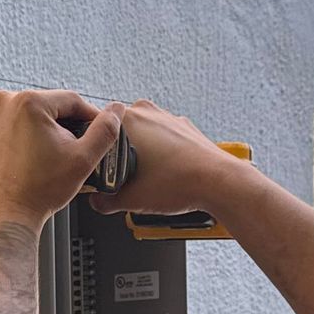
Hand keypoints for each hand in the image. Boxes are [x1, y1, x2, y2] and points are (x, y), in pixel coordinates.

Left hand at [0, 89, 124, 228]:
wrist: (9, 215)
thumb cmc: (38, 191)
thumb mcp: (83, 159)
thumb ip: (105, 130)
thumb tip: (115, 112)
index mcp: (28, 102)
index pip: (71, 100)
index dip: (89, 115)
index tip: (96, 128)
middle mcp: (3, 104)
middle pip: (48, 106)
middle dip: (63, 125)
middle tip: (71, 148)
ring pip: (28, 115)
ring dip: (42, 129)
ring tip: (49, 155)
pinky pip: (9, 125)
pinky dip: (21, 136)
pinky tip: (29, 156)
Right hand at [90, 101, 240, 218]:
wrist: (219, 183)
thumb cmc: (181, 182)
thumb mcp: (132, 199)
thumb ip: (106, 201)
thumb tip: (99, 202)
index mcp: (130, 119)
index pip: (97, 128)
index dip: (95, 150)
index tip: (97, 166)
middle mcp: (148, 112)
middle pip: (120, 132)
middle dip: (117, 153)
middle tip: (119, 177)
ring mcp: (169, 118)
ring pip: (143, 135)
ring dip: (140, 153)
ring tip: (145, 178)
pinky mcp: (184, 129)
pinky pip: (163, 140)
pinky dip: (161, 155)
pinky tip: (164, 174)